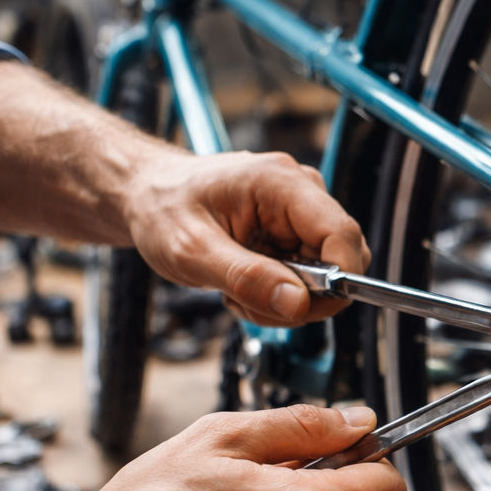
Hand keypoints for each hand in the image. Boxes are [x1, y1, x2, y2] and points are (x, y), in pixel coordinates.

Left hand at [122, 150, 369, 325]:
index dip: (338, 280)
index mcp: (280, 183)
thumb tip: (298, 303)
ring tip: (237, 289)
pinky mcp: (294, 232)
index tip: (302, 307)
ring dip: (284, 299)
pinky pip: (308, 278)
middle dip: (300, 298)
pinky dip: (278, 294)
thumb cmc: (162, 208)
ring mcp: (300, 212)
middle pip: (340, 261)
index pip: (343, 234)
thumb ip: (246, 277)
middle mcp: (300, 192)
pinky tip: (244, 283)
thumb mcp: (192, 251)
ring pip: (326, 277)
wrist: (147, 196)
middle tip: (249, 300)